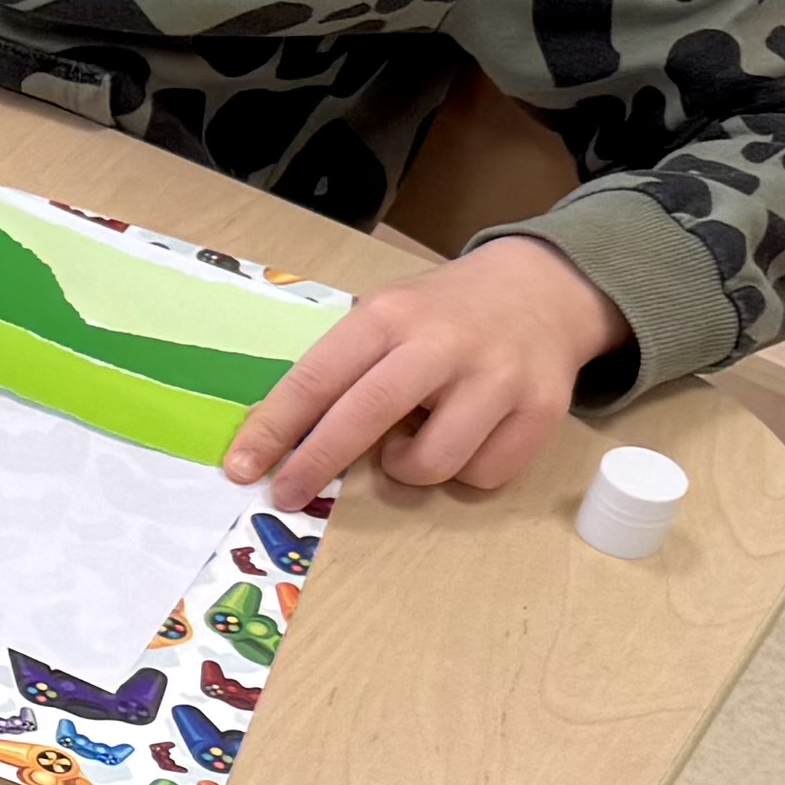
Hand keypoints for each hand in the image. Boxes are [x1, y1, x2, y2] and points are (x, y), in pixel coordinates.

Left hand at [225, 234, 630, 509]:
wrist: (543, 288)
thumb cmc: (443, 313)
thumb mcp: (386, 315)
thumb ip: (343, 367)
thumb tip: (279, 436)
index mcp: (391, 316)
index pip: (318, 377)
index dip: (274, 428)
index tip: (241, 467)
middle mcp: (443, 343)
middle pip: (367, 415)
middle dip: (317, 463)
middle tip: (287, 495)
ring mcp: (498, 377)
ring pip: (432, 461)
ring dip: (407, 469)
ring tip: (411, 442)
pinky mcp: (542, 410)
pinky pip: (484, 474)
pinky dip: (463, 472)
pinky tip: (464, 438)